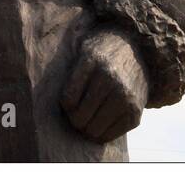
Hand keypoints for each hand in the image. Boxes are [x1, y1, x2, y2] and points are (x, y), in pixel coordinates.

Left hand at [61, 27, 148, 142]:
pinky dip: (101, 134)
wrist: (137, 48)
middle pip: (80, 117)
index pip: (68, 99)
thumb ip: (69, 70)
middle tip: (76, 113)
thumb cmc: (102, 51)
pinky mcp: (134, 112)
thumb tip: (46, 91)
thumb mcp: (84, 49)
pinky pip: (109, 135)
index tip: (68, 101)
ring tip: (87, 118)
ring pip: (93, 129)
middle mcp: (110, 79)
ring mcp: (125, 96)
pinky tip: (99, 123)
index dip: (64, 105)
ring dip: (86, 128)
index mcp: (93, 60)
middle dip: (74, 119)